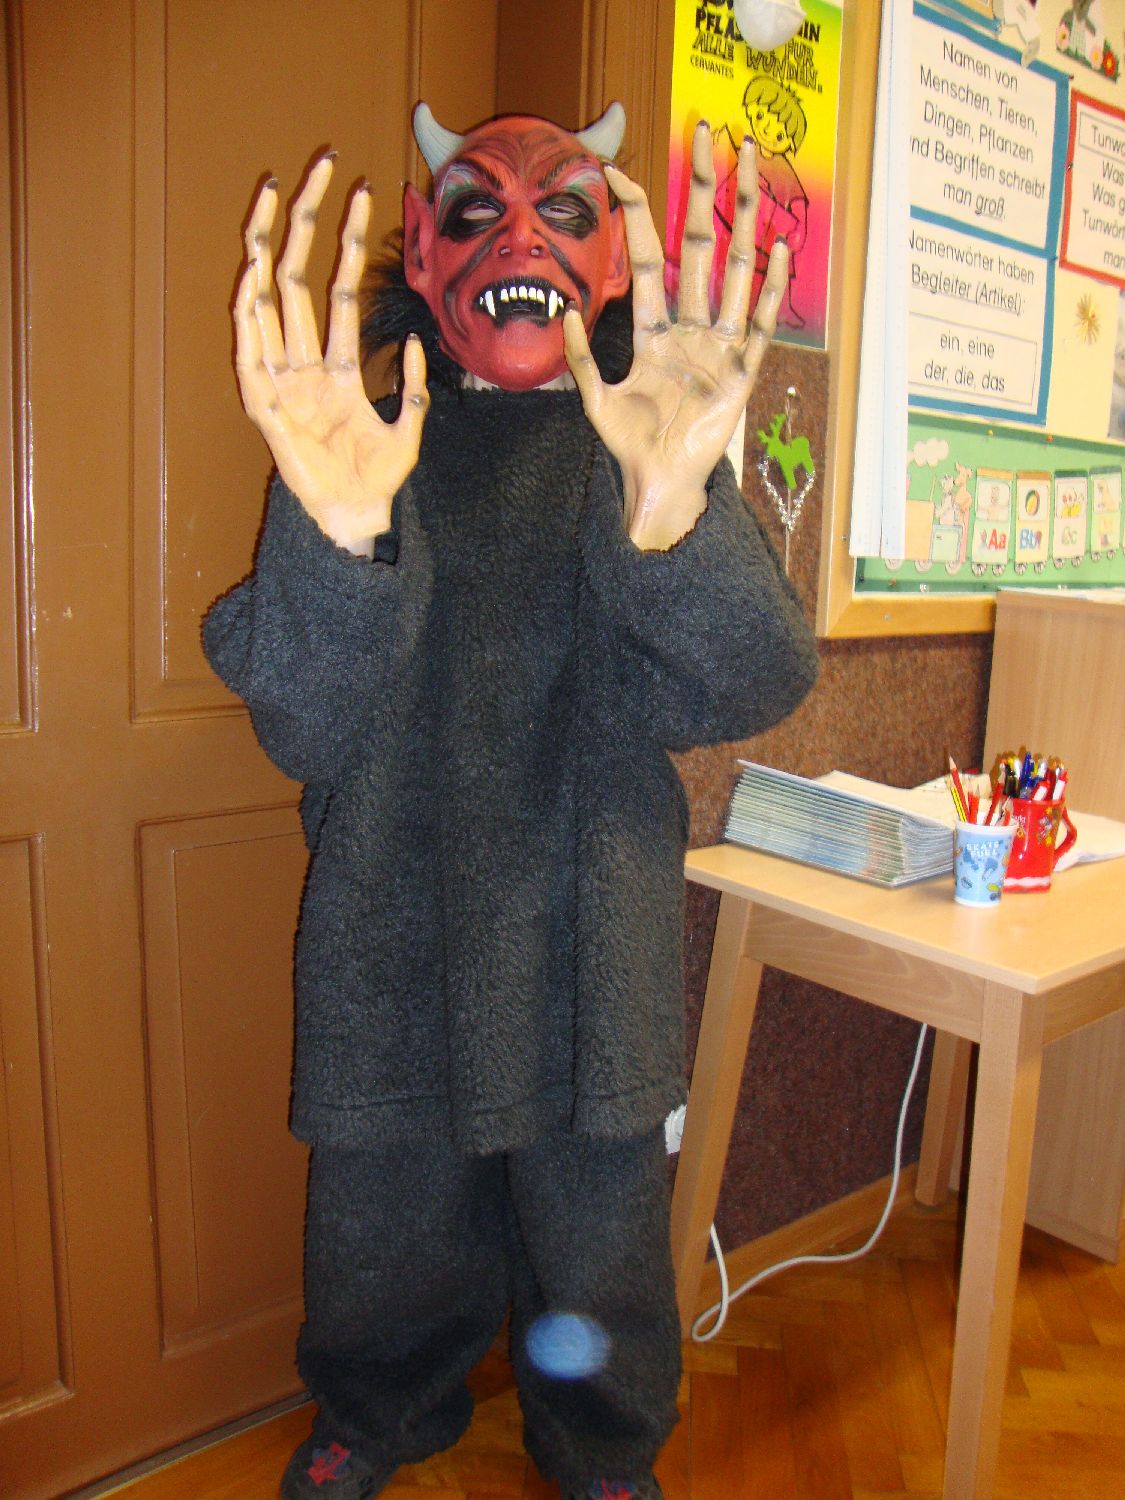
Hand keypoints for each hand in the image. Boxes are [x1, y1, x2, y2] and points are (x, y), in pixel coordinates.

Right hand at [234, 156, 428, 555]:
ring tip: (275, 197)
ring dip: (270, 246)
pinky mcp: (266, 404)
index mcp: (338, 367)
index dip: (350, 243)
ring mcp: (283, 379)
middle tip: (321, 166)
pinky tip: (252, 273)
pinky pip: (251, 350)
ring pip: (270, 299)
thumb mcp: (409, 430)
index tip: (363, 193)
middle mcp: (306, 363)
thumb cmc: (379, 481)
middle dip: (309, 220)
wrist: (356, 518)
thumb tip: (415, 342)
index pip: (341, 290)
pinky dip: (250, 313)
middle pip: (300, 277)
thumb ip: (412, 388)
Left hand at [563, 122, 786, 550]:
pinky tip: (778, 249)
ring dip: (743, 218)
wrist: (658, 482)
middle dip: (704, 191)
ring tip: (750, 167)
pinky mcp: (742, 373)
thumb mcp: (595, 401)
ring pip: (737, 270)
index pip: (649, 259)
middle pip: (700, 246)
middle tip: (709, 135)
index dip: (637, 217)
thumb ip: (584, 359)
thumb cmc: (628, 445)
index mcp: (654, 331)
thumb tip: (568, 314)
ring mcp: (720, 346)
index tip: (618, 173)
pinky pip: (761, 324)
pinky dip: (771, 289)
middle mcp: (691, 327)